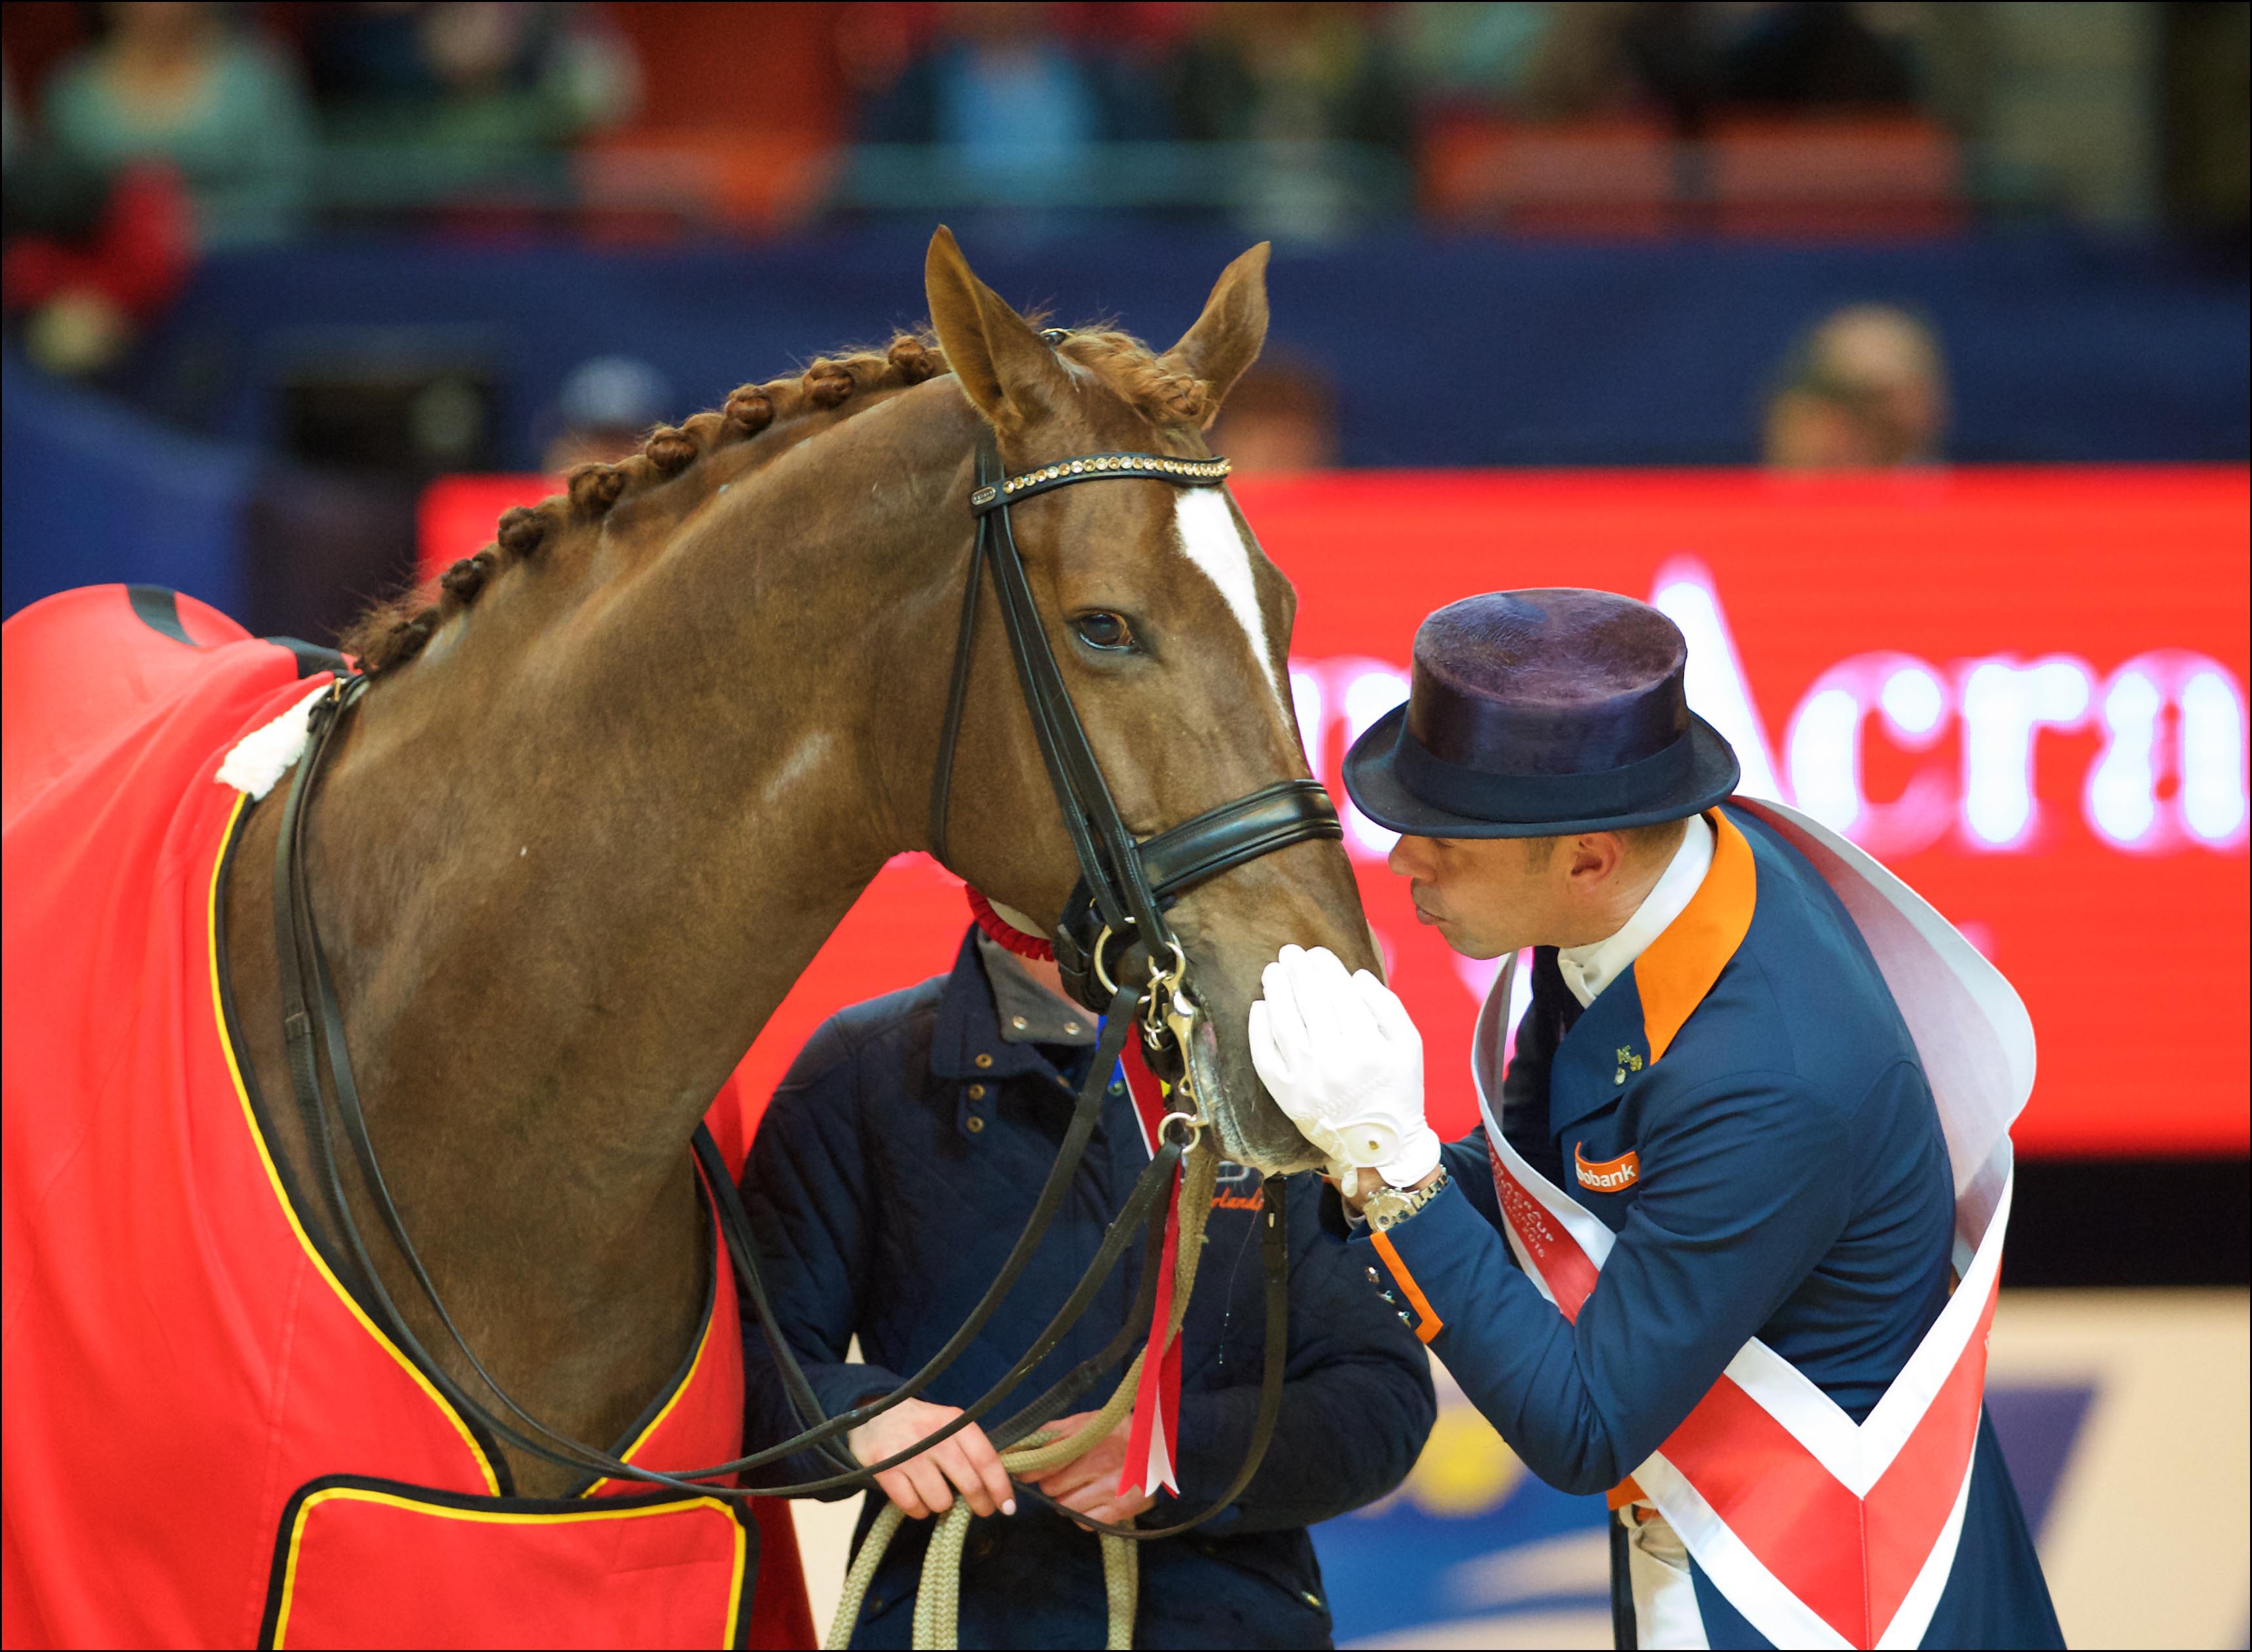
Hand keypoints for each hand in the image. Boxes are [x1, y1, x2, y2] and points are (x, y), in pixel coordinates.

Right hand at [847, 1398, 1015, 1520]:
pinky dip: (918, 1509)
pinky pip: (913, 1506)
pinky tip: (917, 1497)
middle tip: (983, 1510)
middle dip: (980, 1503)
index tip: (1008, 1507)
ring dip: (942, 1505)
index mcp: (953, 1421)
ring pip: (940, 1501)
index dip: (1000, 1486)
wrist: (872, 1415)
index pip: (985, 1457)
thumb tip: (999, 1484)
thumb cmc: (919, 1425)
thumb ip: (969, 1446)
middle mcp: (932, 1436)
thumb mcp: (946, 1423)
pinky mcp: (884, 1469)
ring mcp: (907, 1453)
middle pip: (968, 1482)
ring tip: (937, 1492)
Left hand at [1027, 1411, 1158, 1527]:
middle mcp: (1101, 1461)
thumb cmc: (1118, 1432)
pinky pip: (1084, 1522)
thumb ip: (1054, 1430)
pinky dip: (1083, 1515)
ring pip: (1065, 1507)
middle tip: (1063, 1476)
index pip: (1045, 1460)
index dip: (1030, 1469)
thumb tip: (1020, 1444)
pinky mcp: (1121, 1509)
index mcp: (1090, 1435)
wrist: (1161, 1450)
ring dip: (1066, 1500)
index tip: (1024, 1473)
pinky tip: (1094, 1500)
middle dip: (1051, 1484)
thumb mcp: (1088, 1421)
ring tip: (1081, 1487)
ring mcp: (1112, 1488)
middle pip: (1051, 1487)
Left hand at [1248, 944, 1439, 1188]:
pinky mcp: (1286, 1097)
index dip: (1326, 968)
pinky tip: (1259, 1007)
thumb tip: (1356, 977)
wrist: (1380, 1147)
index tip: (1317, 953)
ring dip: (1276, 992)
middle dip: (1298, 971)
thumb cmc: (1397, 1090)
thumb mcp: (1409, 1047)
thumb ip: (1387, 1007)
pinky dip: (1258, 1029)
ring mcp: (1306, 1081)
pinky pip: (1265, 1057)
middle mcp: (1334, 1063)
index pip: (1340, 994)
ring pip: (1284, 1024)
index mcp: (1368, 1048)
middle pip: (1310, 1003)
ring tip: (1273, 972)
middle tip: (1289, 952)